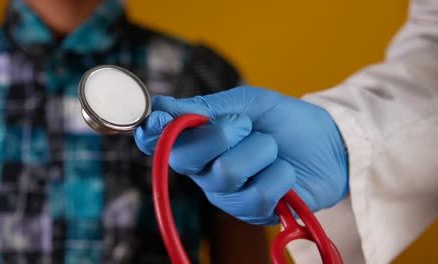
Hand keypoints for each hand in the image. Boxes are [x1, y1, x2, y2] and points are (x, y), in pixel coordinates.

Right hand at [134, 86, 347, 224]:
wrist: (327, 142)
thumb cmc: (282, 120)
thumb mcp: (247, 103)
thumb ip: (206, 108)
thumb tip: (160, 106)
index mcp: (198, 142)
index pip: (160, 142)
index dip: (152, 132)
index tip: (155, 120)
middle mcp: (204, 172)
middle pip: (188, 157)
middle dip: (222, 133)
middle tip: (246, 125)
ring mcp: (228, 195)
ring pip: (227, 173)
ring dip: (260, 151)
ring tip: (273, 149)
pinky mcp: (254, 213)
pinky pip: (258, 194)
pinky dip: (279, 174)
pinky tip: (284, 171)